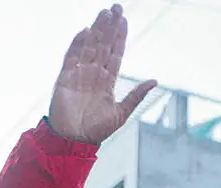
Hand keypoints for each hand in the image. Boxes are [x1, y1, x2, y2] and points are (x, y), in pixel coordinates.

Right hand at [48, 4, 156, 143]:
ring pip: (89, 47)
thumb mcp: (122, 113)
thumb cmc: (96, 131)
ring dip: (97, 30)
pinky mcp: (65, 79)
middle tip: (116, 8)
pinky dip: (78, 44)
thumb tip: (154, 80)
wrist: (74, 141)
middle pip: (103, 45)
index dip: (120, 37)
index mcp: (107, 81)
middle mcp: (93, 74)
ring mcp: (79, 75)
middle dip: (110, 27)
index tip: (124, 20)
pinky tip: (86, 31)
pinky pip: (72, 58)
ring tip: (105, 14)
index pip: (115, 53)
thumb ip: (136, 95)